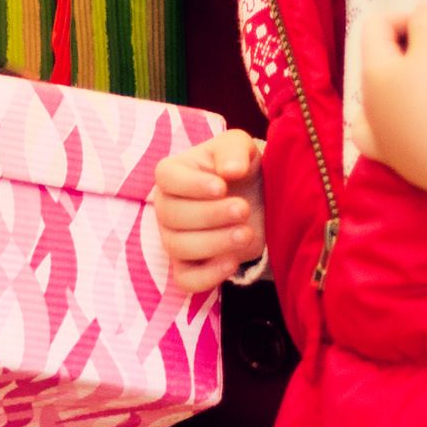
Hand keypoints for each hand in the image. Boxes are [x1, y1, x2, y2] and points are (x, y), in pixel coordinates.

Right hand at [149, 128, 265, 295]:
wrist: (259, 199)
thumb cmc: (241, 168)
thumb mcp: (241, 147)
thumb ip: (233, 150)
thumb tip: (230, 170)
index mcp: (172, 174)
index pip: (166, 179)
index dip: (192, 186)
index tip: (222, 187)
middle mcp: (166, 207)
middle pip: (172, 216)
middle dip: (211, 215)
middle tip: (244, 209)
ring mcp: (174, 238)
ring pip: (178, 247)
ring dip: (214, 242)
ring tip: (245, 233)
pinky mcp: (189, 266)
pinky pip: (186, 279)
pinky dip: (207, 276)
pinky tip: (233, 262)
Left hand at [356, 0, 426, 196]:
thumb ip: (426, 18)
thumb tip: (424, 7)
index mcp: (372, 72)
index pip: (375, 25)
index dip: (406, 16)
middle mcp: (366, 104)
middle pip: (380, 63)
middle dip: (409, 51)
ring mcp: (378, 136)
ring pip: (381, 99)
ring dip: (405, 86)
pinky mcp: (395, 161)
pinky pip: (385, 136)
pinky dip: (397, 123)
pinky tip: (413, 122)